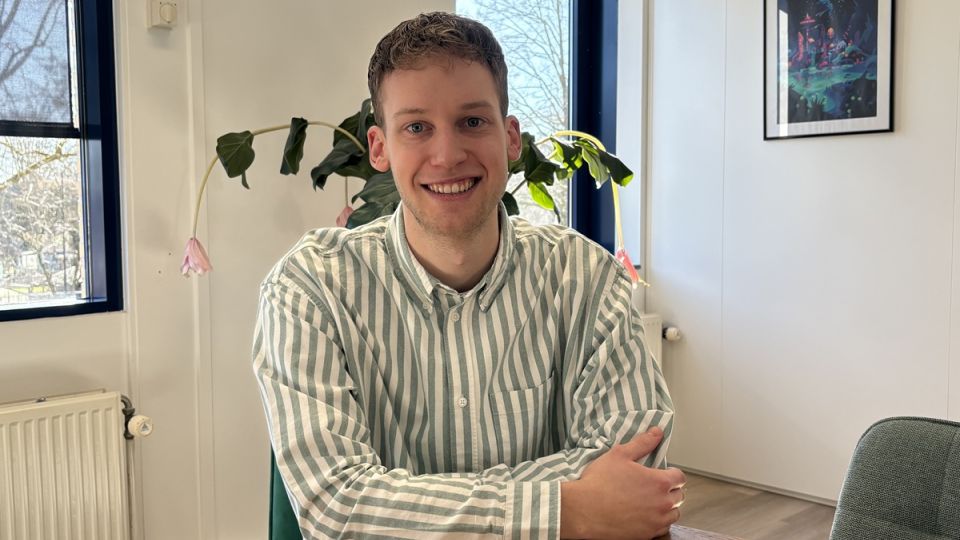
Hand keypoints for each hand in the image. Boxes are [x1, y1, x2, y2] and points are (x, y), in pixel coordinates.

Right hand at [560, 427, 686, 538]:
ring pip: (673, 515)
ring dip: (667, 508)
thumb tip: (656, 433)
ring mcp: (655, 522)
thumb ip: (642, 443)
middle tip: (655, 487)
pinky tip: (644, 516)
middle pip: (679, 497)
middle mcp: (662, 504)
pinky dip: (657, 522)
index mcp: (659, 482)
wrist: (583, 511)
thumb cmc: (599, 483)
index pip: (680, 477)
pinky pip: (661, 529)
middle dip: (670, 490)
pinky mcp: (646, 536)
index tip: (663, 473)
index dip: (672, 473)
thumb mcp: (619, 454)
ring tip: (652, 502)